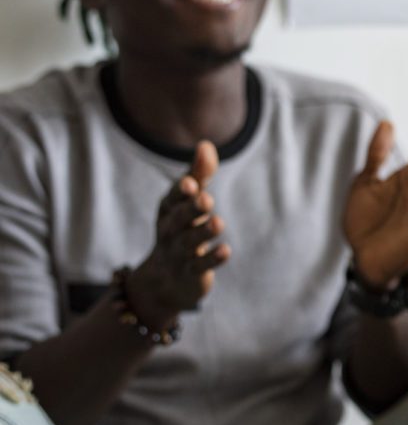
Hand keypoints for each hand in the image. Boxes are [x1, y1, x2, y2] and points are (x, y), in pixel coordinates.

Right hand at [128, 141, 230, 326]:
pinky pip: (200, 267)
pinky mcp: (191, 273)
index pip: (173, 199)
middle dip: (191, 209)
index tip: (192, 183)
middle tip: (206, 199)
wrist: (164, 279)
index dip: (181, 192)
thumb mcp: (187, 201)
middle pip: (179, 220)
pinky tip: (226, 251)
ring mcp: (178, 254)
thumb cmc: (181, 228)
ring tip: (218, 223)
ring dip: (203, 233)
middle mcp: (170, 231)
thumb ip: (199, 174)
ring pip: (189, 243)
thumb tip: (206, 144)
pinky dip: (212, 259)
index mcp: (168, 210)